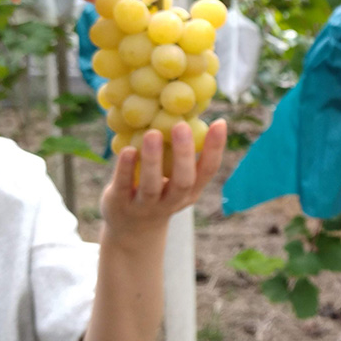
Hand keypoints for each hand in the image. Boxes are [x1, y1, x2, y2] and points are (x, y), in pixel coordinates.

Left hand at [100, 120, 227, 248]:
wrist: (132, 229)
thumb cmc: (158, 192)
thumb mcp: (175, 180)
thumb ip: (179, 156)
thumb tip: (186, 111)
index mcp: (190, 191)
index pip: (208, 170)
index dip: (215, 148)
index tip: (219, 123)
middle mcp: (172, 200)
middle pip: (183, 181)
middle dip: (183, 154)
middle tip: (181, 126)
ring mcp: (146, 205)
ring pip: (152, 185)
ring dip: (153, 159)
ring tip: (152, 133)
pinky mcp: (120, 204)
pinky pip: (123, 185)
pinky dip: (125, 168)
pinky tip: (127, 149)